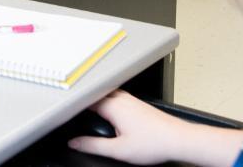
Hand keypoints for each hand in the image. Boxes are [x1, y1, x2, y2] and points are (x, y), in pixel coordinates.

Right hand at [68, 90, 187, 164]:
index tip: (62, 110)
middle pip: (94, 93)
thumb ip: (92, 145)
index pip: (84, 98)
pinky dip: (107, 103)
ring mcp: (131, 99)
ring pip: (106, 94)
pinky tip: (109, 115)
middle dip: (82, 100)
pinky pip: (116, 97)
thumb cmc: (155, 143)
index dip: (71, 104)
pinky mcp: (138, 104)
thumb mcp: (118, 150)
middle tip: (71, 109)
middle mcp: (121, 98)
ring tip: (87, 111)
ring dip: (95, 100)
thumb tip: (75, 143)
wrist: (180, 140)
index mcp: (112, 105)